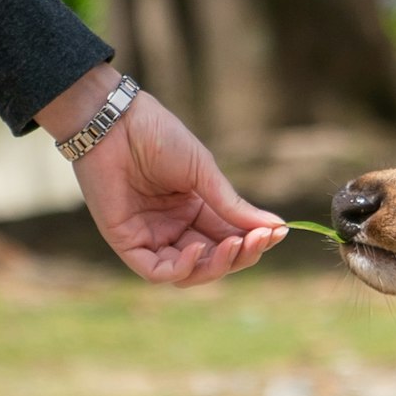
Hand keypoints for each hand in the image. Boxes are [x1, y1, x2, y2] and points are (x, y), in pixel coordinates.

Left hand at [42, 67, 283, 285]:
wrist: (116, 121)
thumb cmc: (158, 136)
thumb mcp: (203, 172)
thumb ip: (232, 204)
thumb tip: (275, 227)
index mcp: (195, 209)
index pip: (229, 237)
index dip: (253, 240)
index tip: (279, 232)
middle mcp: (174, 228)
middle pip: (213, 260)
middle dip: (239, 255)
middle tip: (259, 240)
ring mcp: (151, 237)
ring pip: (188, 273)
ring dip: (215, 265)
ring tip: (234, 245)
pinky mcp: (127, 242)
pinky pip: (156, 271)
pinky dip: (181, 269)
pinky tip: (199, 250)